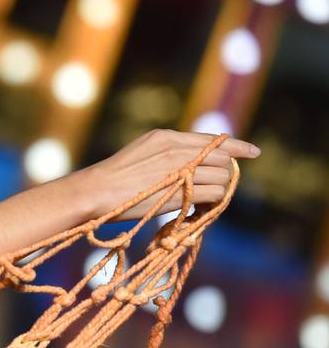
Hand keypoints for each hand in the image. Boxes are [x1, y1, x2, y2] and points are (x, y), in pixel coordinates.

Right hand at [75, 129, 259, 222]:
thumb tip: (192, 162)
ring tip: (203, 202)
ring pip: (222, 178)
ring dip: (219, 191)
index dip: (236, 146)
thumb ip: (167, 153)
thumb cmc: (111, 179)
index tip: (252, 151)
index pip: (213, 140)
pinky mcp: (181, 192)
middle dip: (225, 174)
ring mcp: (180, 170)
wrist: (94, 192)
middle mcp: (177, 150)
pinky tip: (201, 210)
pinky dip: (213, 204)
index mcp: (166, 137)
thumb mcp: (140, 154)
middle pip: (222, 159)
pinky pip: (214, 195)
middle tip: (215, 188)